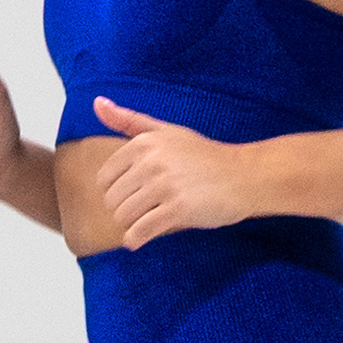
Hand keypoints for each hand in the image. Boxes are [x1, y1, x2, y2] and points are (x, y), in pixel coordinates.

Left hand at [87, 98, 258, 247]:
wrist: (245, 176)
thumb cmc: (205, 156)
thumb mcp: (166, 132)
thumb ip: (129, 120)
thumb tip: (97, 102)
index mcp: (144, 143)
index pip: (104, 178)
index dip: (116, 191)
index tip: (134, 195)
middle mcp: (151, 161)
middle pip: (112, 200)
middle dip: (123, 210)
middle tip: (144, 211)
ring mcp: (164, 185)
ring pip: (123, 216)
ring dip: (130, 226)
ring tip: (145, 222)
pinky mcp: (177, 209)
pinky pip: (140, 231)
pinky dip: (135, 239)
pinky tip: (138, 240)